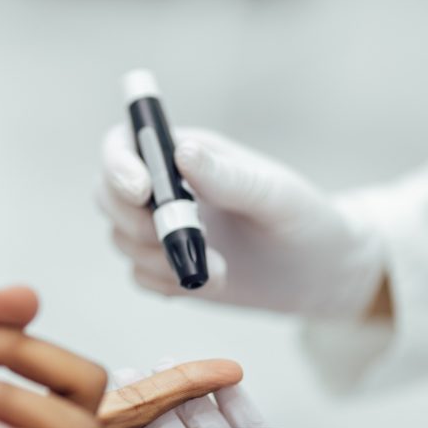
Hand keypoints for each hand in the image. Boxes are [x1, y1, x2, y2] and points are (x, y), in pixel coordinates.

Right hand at [98, 125, 384, 317]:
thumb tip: (181, 152)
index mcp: (188, 153)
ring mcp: (162, 228)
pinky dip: (167, 284)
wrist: (320, 274)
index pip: (126, 143)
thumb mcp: (275, 196)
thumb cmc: (306, 221)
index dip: (119, 164)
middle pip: (107, 193)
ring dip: (161, 259)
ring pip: (122, 239)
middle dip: (133, 222)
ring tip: (219, 270)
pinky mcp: (166, 266)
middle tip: (176, 241)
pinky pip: (140, 275)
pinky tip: (212, 283)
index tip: (141, 192)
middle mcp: (166, 186)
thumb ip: (228, 177)